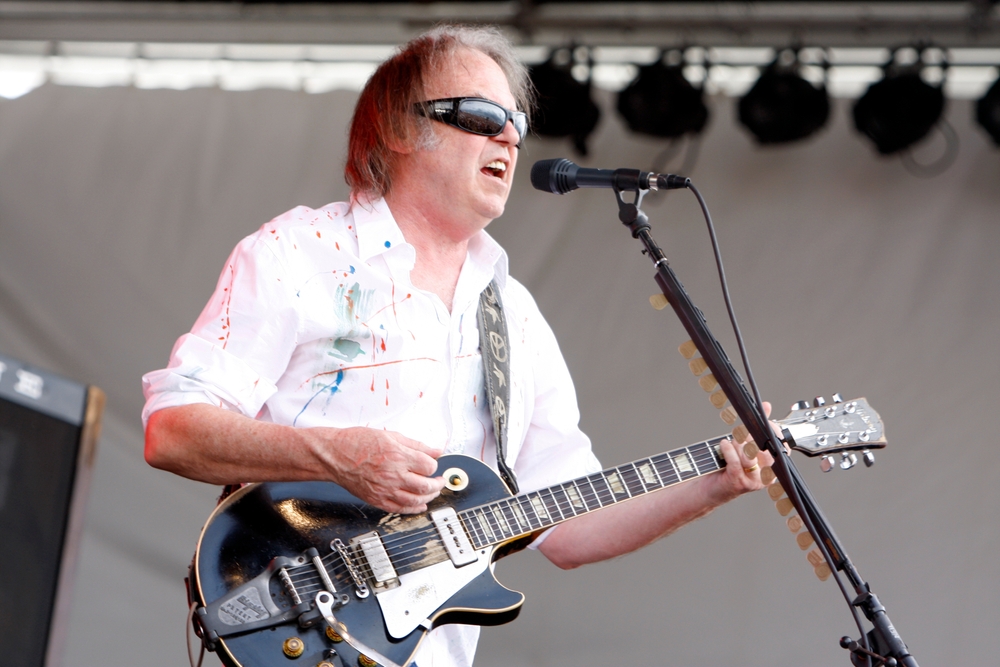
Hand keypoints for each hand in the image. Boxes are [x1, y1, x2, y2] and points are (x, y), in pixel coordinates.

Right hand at [306, 426, 444, 513]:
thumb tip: (436, 450)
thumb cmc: (357, 443)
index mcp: (398, 456)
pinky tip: (419, 506)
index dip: (433, 465)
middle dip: (437, 483)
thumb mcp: (390, 436)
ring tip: (432, 492)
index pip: (429, 465)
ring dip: (429, 497)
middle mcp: (393, 475)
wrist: (334, 456)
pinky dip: (413, 509)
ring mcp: (385, 490)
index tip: (432, 463)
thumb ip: (416, 445)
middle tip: (439, 480)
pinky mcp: (377, 500)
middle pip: (426, 485)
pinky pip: (400, 509)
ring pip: (416, 500)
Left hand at [711, 401, 776, 501]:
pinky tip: (724, 445)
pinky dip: (728, 450)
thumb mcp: (744, 445)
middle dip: (750, 437)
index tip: (763, 422)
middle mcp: (766, 475)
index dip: (771, 431)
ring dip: (737, 444)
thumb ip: (757, 426)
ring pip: (749, 454)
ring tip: (730, 444)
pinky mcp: (738, 482)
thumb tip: (767, 406)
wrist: (709, 490)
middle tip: (740, 435)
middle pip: (764, 448)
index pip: (780, 446)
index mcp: (772, 467)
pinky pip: (736, 461)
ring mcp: (753, 480)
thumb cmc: (728, 467)